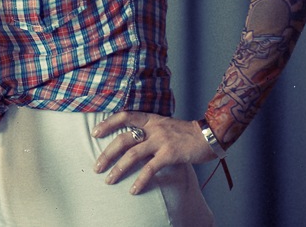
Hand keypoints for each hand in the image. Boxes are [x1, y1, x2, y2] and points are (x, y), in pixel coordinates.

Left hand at [92, 112, 217, 193]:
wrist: (210, 134)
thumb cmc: (186, 133)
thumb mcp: (164, 125)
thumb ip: (149, 129)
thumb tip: (133, 139)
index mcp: (150, 119)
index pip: (124, 116)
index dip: (108, 124)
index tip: (95, 133)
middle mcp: (153, 128)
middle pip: (123, 139)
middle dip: (107, 154)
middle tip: (96, 166)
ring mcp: (161, 140)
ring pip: (132, 154)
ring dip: (118, 169)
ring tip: (109, 180)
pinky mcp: (170, 154)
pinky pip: (150, 168)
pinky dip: (140, 180)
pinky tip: (133, 190)